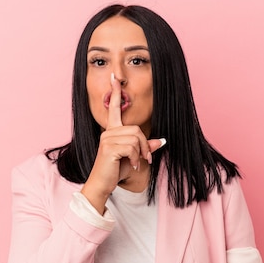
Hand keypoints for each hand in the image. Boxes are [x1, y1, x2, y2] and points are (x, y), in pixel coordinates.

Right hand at [81, 73, 164, 213]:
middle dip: (144, 145)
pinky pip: (131, 148)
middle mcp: (108, 132)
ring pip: (135, 138)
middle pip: (135, 129)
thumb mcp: (133, 157)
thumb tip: (161, 141)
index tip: (114, 78)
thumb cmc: (115, 171)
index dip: (115, 93)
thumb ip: (144, 147)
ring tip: (138, 163)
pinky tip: (132, 166)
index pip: (113, 108)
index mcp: (111, 131)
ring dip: (141, 153)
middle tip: (146, 158)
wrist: (102, 184)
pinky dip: (136, 158)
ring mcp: (107, 139)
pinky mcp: (109, 148)